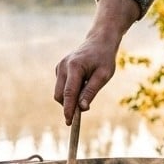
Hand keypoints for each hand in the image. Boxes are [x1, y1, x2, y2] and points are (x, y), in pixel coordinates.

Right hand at [54, 0, 140, 123]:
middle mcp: (63, 66)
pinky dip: (70, 91)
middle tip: (84, 109)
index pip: (69, 93)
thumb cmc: (104, 58)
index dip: (68, 109)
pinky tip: (83, 83)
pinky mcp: (59, 69)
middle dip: (69, 105)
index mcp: (74, 67)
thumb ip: (91, 91)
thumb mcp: (103, 76)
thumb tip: (82, 108)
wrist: (99, 41)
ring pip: (60, 92)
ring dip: (71, 98)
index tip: (69, 122)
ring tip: (88, 88)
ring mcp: (59, 67)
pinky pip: (62, 87)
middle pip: (60, 94)